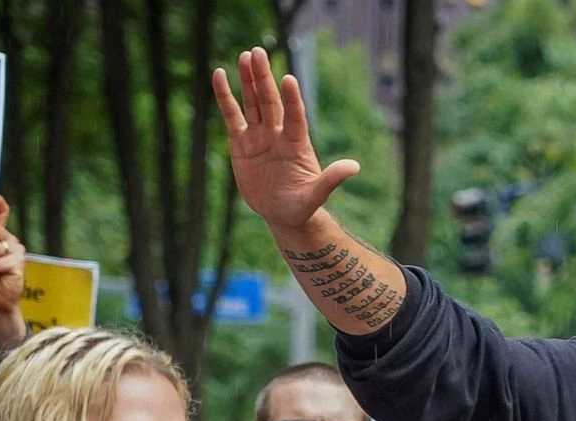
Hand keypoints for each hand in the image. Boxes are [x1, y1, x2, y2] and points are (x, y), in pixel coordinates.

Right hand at [212, 46, 358, 230]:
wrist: (283, 213)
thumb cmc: (302, 205)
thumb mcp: (316, 195)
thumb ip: (332, 180)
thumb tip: (355, 167)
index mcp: (297, 143)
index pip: (295, 116)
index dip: (292, 99)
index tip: (289, 79)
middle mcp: (278, 134)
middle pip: (270, 101)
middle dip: (264, 77)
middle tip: (258, 51)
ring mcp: (259, 136)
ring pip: (252, 102)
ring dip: (249, 80)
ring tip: (245, 56)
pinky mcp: (240, 142)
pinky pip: (231, 115)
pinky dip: (225, 96)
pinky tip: (220, 75)